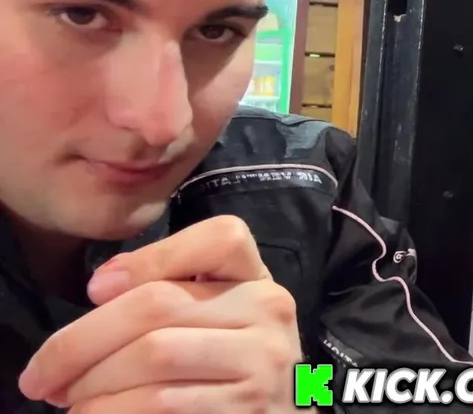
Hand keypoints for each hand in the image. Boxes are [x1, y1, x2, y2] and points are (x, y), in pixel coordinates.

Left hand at [19, 215, 304, 412]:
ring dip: (91, 381)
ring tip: (66, 397)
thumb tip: (103, 286)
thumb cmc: (224, 367)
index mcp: (257, 278)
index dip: (153, 256)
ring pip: (154, 354)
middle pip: (159, 303)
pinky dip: (111, 410)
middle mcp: (269, 309)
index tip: (95, 288)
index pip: (222, 237)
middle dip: (81, 340)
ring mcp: (264, 359)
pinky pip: (160, 401)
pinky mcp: (246, 406)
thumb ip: (170, 293)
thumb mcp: (213, 318)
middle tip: (41, 373)